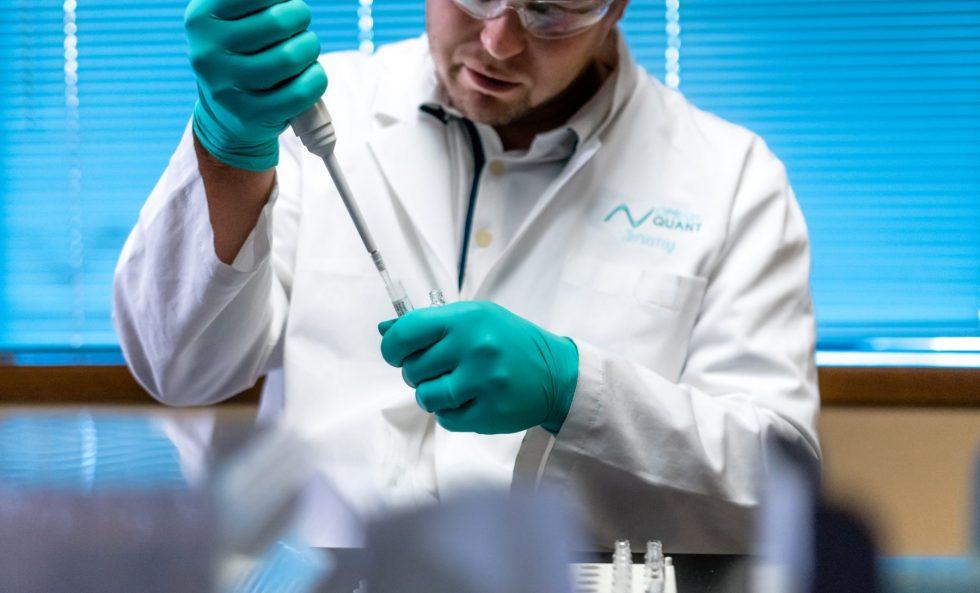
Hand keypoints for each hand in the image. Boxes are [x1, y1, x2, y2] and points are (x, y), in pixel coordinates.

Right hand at [185, 0, 327, 170]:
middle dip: (300, 17)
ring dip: (309, 49)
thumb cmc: (244, 52)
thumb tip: (291, 1)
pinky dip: (316, 79)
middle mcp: (207, 52)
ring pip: (292, 56)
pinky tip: (308, 76)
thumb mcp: (236, 19)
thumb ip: (260, 2)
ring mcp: (226, 87)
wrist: (228, 111)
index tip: (282, 4)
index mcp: (201, 17)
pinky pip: (302, 91)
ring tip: (303, 51)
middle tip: (297, 27)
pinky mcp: (250, 115)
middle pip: (279, 21)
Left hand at [378, 301, 578, 434]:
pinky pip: (446, 419)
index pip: (407, 332)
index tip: (397, 354)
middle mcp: (474, 347)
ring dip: (432, 395)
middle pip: (412, 369)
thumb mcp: (475, 320)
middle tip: (440, 370)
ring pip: (425, 396)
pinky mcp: (489, 412)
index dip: (393, 348)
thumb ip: (430, 324)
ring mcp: (483, 381)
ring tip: (453, 387)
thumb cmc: (509, 342)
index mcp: (467, 318)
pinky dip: (450, 413)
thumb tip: (383, 330)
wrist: (557, 373)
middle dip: (418, 373)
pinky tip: (468, 401)